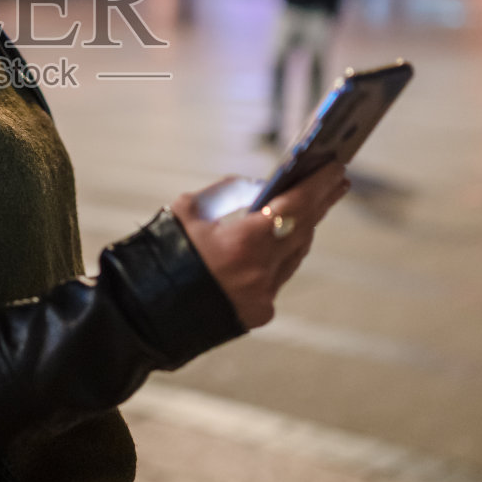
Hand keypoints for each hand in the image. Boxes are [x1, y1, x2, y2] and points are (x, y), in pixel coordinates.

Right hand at [171, 163, 349, 329]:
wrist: (144, 311)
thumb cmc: (162, 254)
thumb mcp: (189, 211)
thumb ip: (227, 194)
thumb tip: (258, 189)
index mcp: (243, 243)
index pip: (295, 207)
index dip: (317, 185)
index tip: (335, 167)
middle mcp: (261, 272)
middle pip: (303, 230)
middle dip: (320, 202)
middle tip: (336, 180)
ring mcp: (263, 296)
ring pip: (295, 255)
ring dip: (305, 228)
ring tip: (315, 203)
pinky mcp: (260, 313)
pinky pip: (280, 276)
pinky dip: (284, 254)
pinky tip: (289, 237)